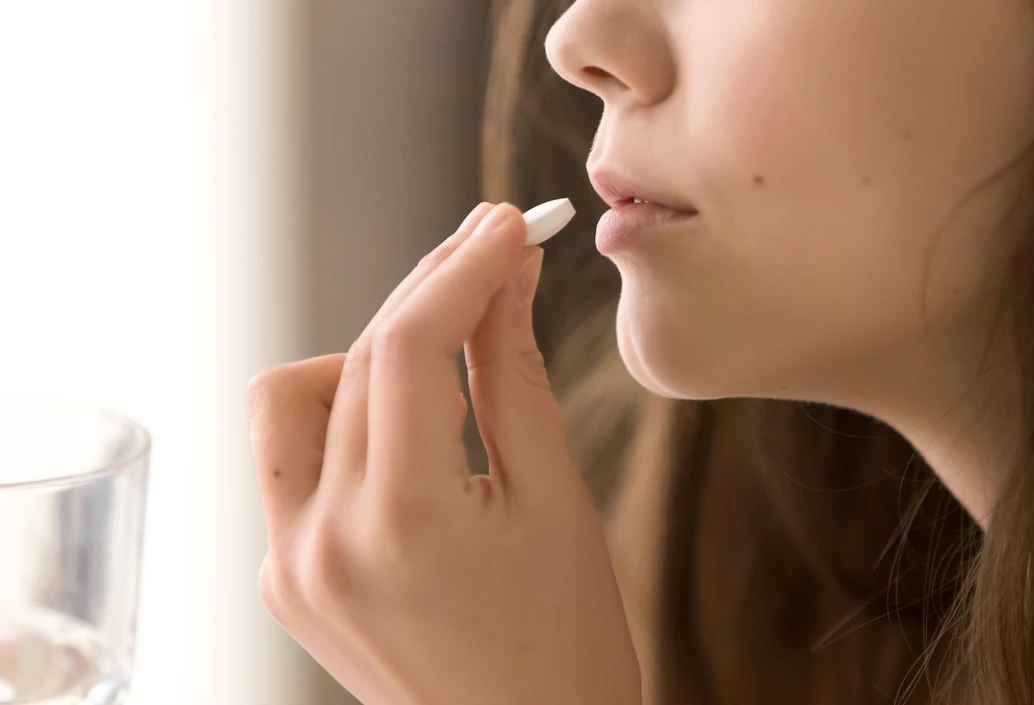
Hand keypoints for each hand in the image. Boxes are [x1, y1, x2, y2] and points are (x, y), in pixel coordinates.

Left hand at [245, 203, 640, 704]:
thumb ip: (515, 370)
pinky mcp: (284, 580)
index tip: (504, 225)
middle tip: (495, 260)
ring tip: (445, 367)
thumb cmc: (568, 643)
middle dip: (428, 297)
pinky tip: (413, 436)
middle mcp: (322, 545)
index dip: (459, 269)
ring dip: (366, 358)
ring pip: (297, 400)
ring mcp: (290, 567)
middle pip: (356, 359)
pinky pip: (294, 464)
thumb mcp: (556, 498)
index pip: (406, 348)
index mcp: (402, 526)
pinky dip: (348, 425)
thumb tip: (507, 272)